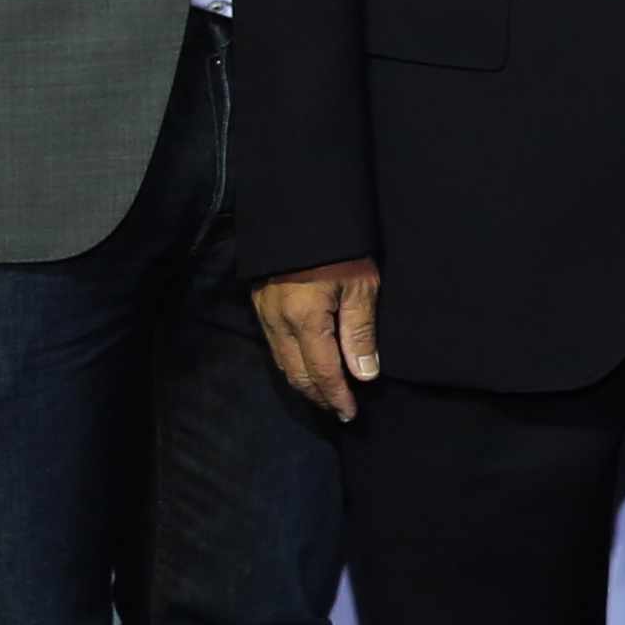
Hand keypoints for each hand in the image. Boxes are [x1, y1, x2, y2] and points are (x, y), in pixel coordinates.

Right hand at [252, 260, 381, 422]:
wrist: (300, 211)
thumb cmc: (339, 247)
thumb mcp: (360, 286)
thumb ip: (360, 333)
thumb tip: (364, 375)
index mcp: (305, 321)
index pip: (322, 373)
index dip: (337, 397)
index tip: (350, 414)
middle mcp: (279, 323)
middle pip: (297, 373)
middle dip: (318, 396)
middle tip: (338, 410)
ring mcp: (265, 313)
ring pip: (281, 362)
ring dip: (302, 382)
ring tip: (324, 394)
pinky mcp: (260, 303)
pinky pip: (273, 346)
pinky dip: (289, 363)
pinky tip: (303, 365)